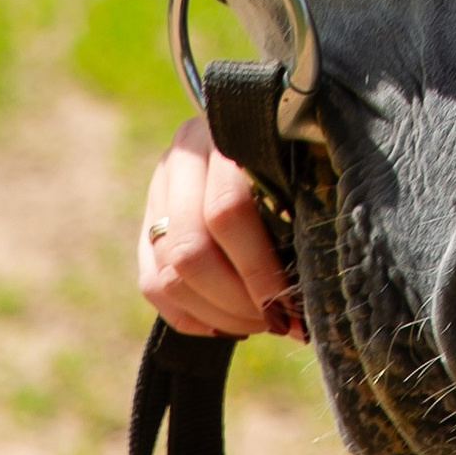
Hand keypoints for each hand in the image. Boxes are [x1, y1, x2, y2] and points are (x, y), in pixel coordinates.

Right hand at [136, 115, 305, 341]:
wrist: (253, 130)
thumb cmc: (296, 154)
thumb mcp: (297, 164)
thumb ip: (296, 205)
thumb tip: (310, 287)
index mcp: (223, 135)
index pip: (227, 212)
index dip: (258, 268)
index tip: (290, 304)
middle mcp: (182, 160)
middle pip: (190, 250)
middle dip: (236, 300)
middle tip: (275, 320)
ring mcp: (157, 193)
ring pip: (168, 275)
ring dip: (216, 314)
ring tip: (258, 322)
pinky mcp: (145, 225)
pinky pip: (152, 286)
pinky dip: (190, 317)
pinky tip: (226, 324)